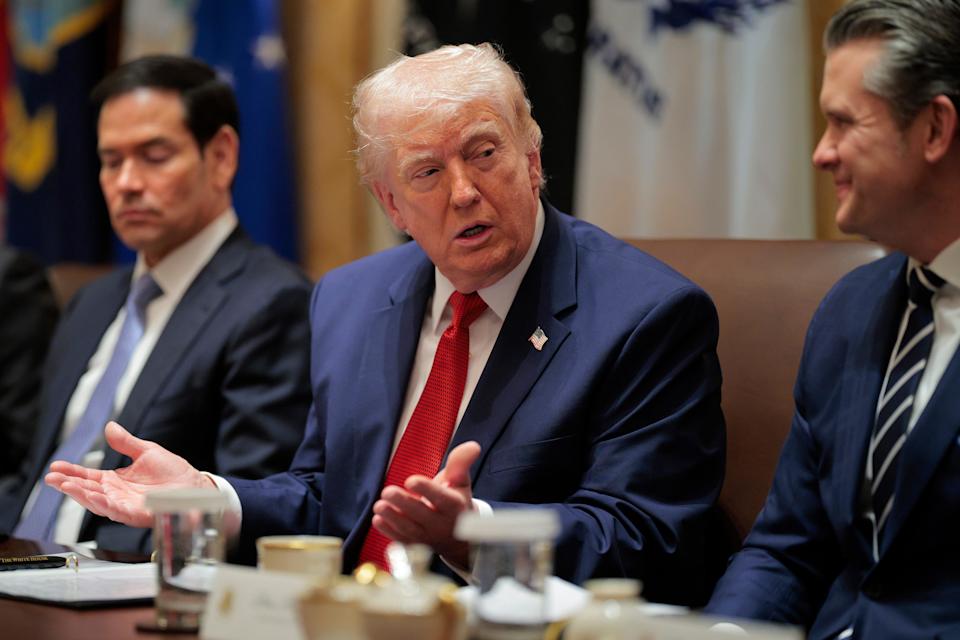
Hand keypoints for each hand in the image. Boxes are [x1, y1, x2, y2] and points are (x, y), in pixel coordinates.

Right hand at [44, 421, 213, 527]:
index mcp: (117, 480)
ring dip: (81, 495)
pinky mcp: (138, 514)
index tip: (55, 466)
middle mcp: (117, 494)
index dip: (71, 471)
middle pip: (88, 490)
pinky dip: (104, 505)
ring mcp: (126, 505)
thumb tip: (109, 427)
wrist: (196, 486)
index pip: (88, 476)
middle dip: (69, 485)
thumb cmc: (174, 472)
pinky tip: (93, 497)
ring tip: (65, 486)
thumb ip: (126, 442)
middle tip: (52, 478)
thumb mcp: (147, 452)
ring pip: (98, 503)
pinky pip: (117, 511)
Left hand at [371, 441, 480, 568]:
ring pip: (409, 529)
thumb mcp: (461, 482)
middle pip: (422, 514)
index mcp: (454, 506)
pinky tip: (378, 520)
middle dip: (403, 504)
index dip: (426, 489)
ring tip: (379, 506)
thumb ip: (461, 463)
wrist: (459, 538)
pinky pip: (401, 540)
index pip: (441, 498)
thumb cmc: (457, 503)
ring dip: (393, 518)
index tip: (411, 480)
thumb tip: (473, 446)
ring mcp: (427, 537)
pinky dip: (389, 531)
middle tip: (387, 492)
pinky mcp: (415, 545)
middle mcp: (441, 524)